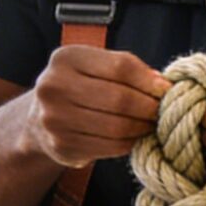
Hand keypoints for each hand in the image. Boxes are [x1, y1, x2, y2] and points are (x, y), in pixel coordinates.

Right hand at [25, 46, 165, 167]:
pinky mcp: (61, 146)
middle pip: (119, 99)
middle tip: (163, 112)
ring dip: (142, 128)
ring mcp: (54, 119)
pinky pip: (110, 146)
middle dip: (149, 107)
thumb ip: (128, 70)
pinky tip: (135, 137)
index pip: (121, 66)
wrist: (39, 119)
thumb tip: (163, 86)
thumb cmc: (81, 87)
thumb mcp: (96, 67)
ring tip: (152, 124)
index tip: (166, 90)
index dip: (149, 80)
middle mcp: (54, 86)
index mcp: (66, 58)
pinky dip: (130, 143)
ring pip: (116, 127)